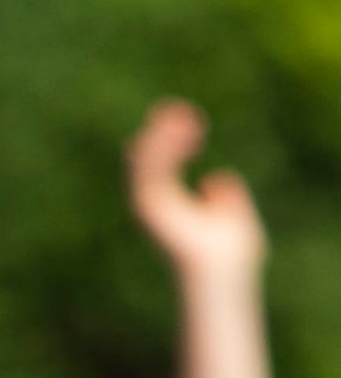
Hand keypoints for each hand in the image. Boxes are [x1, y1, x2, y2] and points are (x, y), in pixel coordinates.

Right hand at [129, 100, 261, 285]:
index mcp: (169, 209)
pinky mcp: (151, 205)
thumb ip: (226, 198)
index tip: (186, 121)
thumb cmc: (231, 254)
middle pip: (145, 163)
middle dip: (158, 135)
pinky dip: (163, 147)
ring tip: (180, 114)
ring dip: (161, 136)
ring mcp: (149, 207)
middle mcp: (153, 207)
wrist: (224, 268)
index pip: (158, 169)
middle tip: (174, 109)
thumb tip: (216, 180)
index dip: (166, 144)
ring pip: (145, 163)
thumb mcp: (232, 216)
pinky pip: (151, 168)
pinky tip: (179, 128)